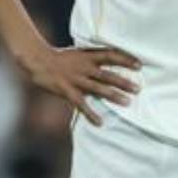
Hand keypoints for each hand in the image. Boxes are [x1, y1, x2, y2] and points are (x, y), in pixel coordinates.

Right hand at [21, 43, 140, 126]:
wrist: (37, 60)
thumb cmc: (59, 58)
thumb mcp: (77, 54)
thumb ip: (92, 59)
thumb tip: (109, 61)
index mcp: (87, 56)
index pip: (110, 55)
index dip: (125, 59)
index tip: (139, 65)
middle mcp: (84, 67)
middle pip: (107, 74)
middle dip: (123, 81)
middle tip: (138, 89)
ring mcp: (75, 79)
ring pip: (98, 88)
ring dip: (114, 96)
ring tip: (127, 102)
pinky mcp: (66, 90)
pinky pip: (81, 104)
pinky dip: (90, 114)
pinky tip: (100, 122)